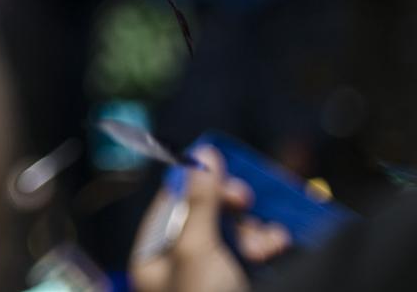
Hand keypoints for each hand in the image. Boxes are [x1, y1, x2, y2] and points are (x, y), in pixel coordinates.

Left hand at [132, 147, 293, 291]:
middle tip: (246, 199)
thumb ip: (201, 200)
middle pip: (204, 218)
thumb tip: (203, 152)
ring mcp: (210, 279)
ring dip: (253, 229)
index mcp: (152, 256)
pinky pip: (249, 257)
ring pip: (232, 236)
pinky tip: (278, 245)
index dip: (197, 183)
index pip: (171, 204)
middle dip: (229, 207)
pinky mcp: (239, 287)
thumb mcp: (198, 248)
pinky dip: (264, 247)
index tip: (221, 169)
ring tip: (271, 238)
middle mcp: (177, 266)